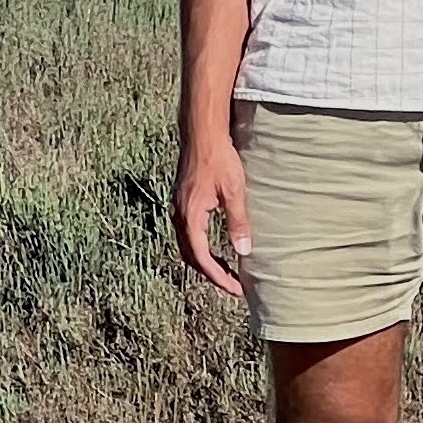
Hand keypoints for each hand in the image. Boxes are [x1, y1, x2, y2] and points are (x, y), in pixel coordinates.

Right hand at [174, 133, 249, 296]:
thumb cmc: (219, 158)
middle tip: (234, 286)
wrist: (202, 133)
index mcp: (190, 217)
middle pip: (191, 256)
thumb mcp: (234, 191)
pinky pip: (188, 233)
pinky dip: (201, 247)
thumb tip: (243, 252)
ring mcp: (178, 209)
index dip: (218, 277)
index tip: (235, 289)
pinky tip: (215, 246)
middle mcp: (179, 216)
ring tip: (227, 272)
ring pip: (188, 246)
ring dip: (206, 261)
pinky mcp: (182, 202)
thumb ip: (237, 222)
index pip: (201, 258)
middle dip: (212, 274)